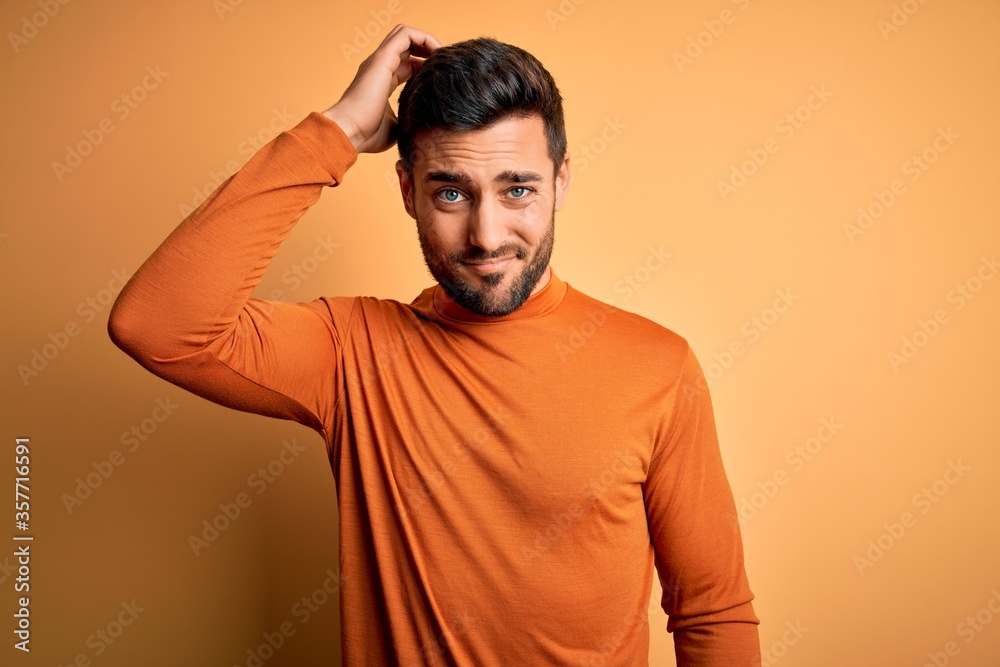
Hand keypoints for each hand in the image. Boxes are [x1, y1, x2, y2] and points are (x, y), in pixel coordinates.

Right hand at [322, 24, 441, 153]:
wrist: (348, 132)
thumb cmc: (367, 134)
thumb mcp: (396, 126)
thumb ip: (408, 117)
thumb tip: (422, 123)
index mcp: (382, 81)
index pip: (407, 64)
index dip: (425, 67)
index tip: (439, 79)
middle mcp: (380, 66)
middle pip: (406, 45)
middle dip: (427, 50)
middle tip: (442, 65)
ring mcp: (380, 60)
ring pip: (406, 34)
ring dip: (427, 40)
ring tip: (441, 56)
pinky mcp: (383, 58)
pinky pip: (406, 34)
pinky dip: (425, 38)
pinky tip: (436, 54)